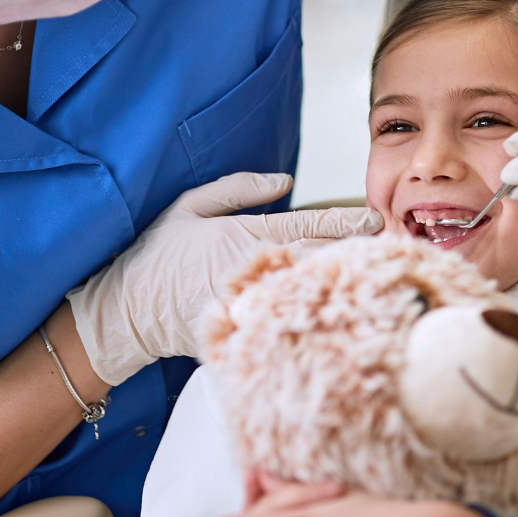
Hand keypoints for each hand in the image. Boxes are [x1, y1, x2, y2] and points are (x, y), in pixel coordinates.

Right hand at [68, 173, 381, 385]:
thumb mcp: (189, 206)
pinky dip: (314, 323)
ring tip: (377, 284)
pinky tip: (339, 322)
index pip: (309, 225)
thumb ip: (238, 188)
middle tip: (392, 251)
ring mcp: (254, 306)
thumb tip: (285, 180)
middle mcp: (256, 270)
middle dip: (357, 256)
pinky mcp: (247, 336)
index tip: (375, 219)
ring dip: (343, 289)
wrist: (125, 312)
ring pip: (311, 295)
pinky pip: (288, 327)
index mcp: (246, 236)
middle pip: (321, 261)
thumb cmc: (157, 256)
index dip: (346, 221)